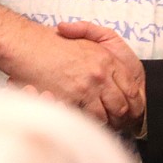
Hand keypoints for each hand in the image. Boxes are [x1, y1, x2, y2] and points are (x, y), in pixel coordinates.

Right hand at [4, 22, 143, 132]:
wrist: (29, 46)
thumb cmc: (53, 43)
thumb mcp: (84, 36)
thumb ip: (102, 49)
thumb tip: (113, 73)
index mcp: (106, 58)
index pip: (131, 88)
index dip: (133, 103)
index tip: (130, 110)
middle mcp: (100, 74)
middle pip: (121, 106)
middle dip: (120, 118)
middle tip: (117, 124)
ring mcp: (86, 87)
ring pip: (105, 116)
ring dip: (104, 124)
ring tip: (102, 126)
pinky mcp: (71, 99)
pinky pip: (86, 119)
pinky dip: (87, 124)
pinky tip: (85, 124)